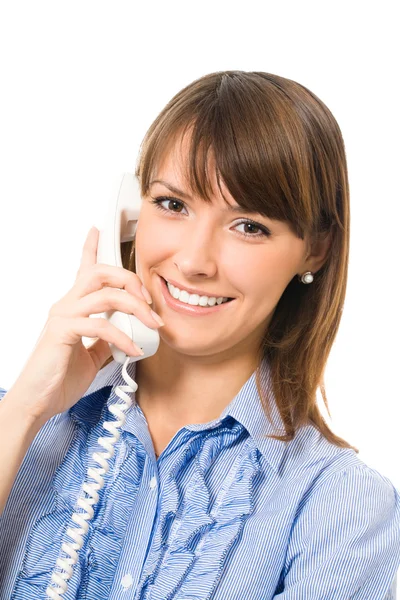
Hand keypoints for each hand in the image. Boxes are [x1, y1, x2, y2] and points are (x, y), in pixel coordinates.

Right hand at [7, 226, 163, 425]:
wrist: (38, 401)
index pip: (82, 269)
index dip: (90, 248)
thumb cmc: (59, 378)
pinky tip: (134, 350)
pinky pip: (101, 326)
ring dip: (136, 307)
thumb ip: (107, 340)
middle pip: (101, 272)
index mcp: (73, 307)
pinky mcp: (63, 331)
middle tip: (149, 301)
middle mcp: (67, 305)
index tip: (96, 230)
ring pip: (105, 293)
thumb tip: (128, 334)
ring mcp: (64, 316)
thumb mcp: (92, 355)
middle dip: (131, 280)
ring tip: (152, 325)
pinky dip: (123, 337)